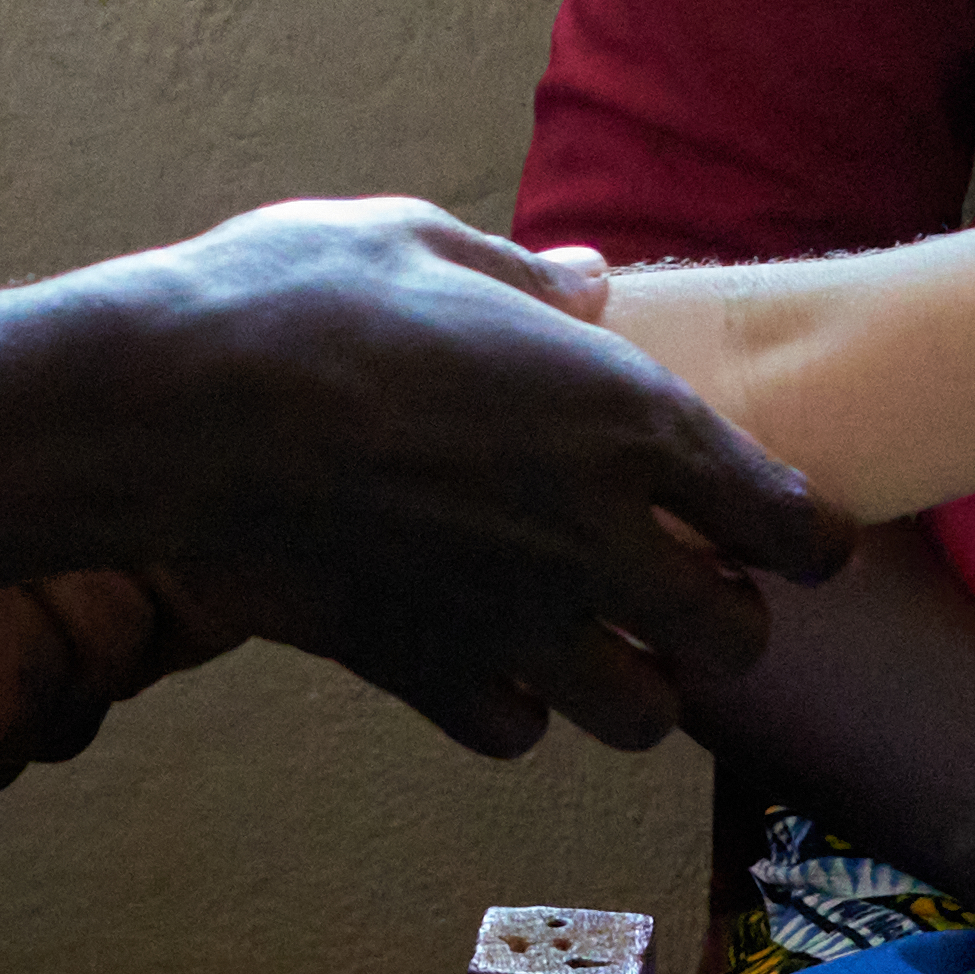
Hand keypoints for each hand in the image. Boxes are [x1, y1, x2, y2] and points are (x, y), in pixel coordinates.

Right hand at [77, 199, 845, 761]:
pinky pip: (520, 732)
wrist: (171, 413)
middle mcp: (595, 538)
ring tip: (591, 628)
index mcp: (625, 418)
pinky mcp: (426, 676)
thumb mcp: (422, 241)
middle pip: (737, 641)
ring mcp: (514, 622)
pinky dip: (518, 704)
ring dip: (634, 679)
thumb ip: (528, 281)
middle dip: (724, 616)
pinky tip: (486, 650)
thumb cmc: (297, 299)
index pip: (795, 526)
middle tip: (678, 574)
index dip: (803, 531)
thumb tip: (590, 287)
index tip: (777, 519)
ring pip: (646, 716)